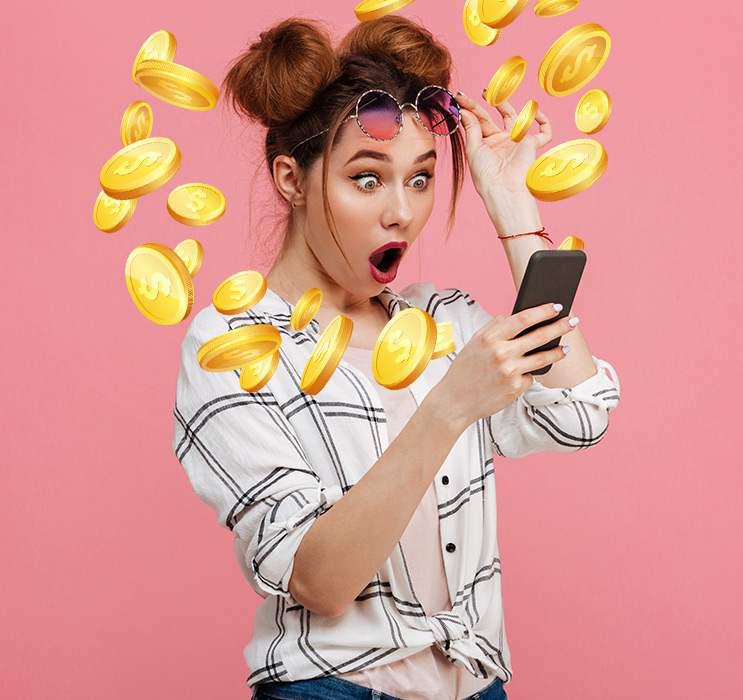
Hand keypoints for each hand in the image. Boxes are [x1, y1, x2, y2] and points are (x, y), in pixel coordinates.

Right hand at [435, 301, 572, 431]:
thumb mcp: (474, 344)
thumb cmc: (464, 371)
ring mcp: (510, 372)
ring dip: (558, 351)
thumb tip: (512, 316)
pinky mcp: (516, 388)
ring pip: (543, 358)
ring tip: (565, 348)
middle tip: (574, 320)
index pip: (523, 319)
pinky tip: (524, 374)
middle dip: (560, 326)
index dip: (543, 311)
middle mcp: (502, 353)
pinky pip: (531, 376)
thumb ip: (493, 328)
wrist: (455, 402)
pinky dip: (529, 374)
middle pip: (539, 336)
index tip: (557, 306)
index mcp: (490, 338)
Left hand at [456, 92, 552, 196]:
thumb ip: (470, 128)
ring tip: (499, 96)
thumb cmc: (485, 174)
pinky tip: (536, 112)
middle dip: (488, 102)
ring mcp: (517, 142)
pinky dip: (544, 122)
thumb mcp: (473, 149)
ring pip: (517, 118)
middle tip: (483, 90)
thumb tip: (464, 110)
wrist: (503, 188)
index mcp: (486, 144)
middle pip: (496, 116)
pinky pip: (544, 132)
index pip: (478, 121)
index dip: (470, 108)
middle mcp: (502, 142)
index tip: (459, 96)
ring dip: (510, 106)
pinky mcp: (532, 145)